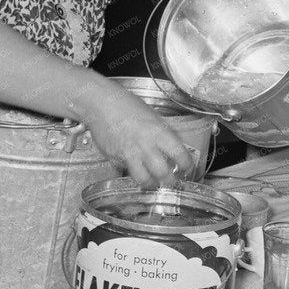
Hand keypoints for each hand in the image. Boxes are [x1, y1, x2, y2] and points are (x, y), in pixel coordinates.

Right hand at [75, 78, 195, 186]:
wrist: (101, 104)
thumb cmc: (128, 106)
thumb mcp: (153, 116)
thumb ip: (164, 133)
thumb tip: (177, 146)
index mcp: (158, 132)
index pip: (180, 155)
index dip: (187, 165)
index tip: (188, 168)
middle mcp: (145, 145)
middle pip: (162, 173)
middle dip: (170, 181)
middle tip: (173, 181)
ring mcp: (128, 154)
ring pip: (144, 179)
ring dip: (151, 184)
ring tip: (155, 182)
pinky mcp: (114, 159)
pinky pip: (127, 171)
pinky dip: (133, 172)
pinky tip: (136, 167)